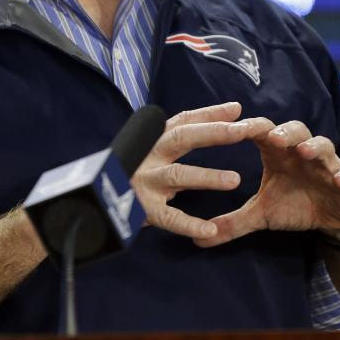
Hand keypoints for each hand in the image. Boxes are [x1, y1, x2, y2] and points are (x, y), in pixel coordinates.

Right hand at [130, 102, 248, 240]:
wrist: (96, 197)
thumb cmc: (138, 169)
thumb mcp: (159, 148)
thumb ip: (192, 132)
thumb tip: (233, 110)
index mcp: (155, 139)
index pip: (184, 120)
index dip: (210, 113)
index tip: (238, 109)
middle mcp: (149, 155)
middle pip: (181, 138)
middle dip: (212, 133)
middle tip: (242, 131)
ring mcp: (145, 181)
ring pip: (177, 175)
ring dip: (206, 176)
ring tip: (234, 180)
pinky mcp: (142, 208)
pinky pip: (168, 217)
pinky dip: (189, 224)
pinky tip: (210, 230)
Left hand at [193, 118, 339, 247]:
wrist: (337, 217)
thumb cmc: (298, 204)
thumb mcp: (262, 215)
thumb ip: (232, 222)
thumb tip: (197, 240)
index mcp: (278, 154)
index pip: (262, 132)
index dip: (249, 128)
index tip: (232, 130)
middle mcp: (301, 152)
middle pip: (294, 130)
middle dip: (284, 131)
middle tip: (272, 138)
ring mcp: (327, 163)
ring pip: (323, 145)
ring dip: (314, 146)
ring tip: (304, 151)